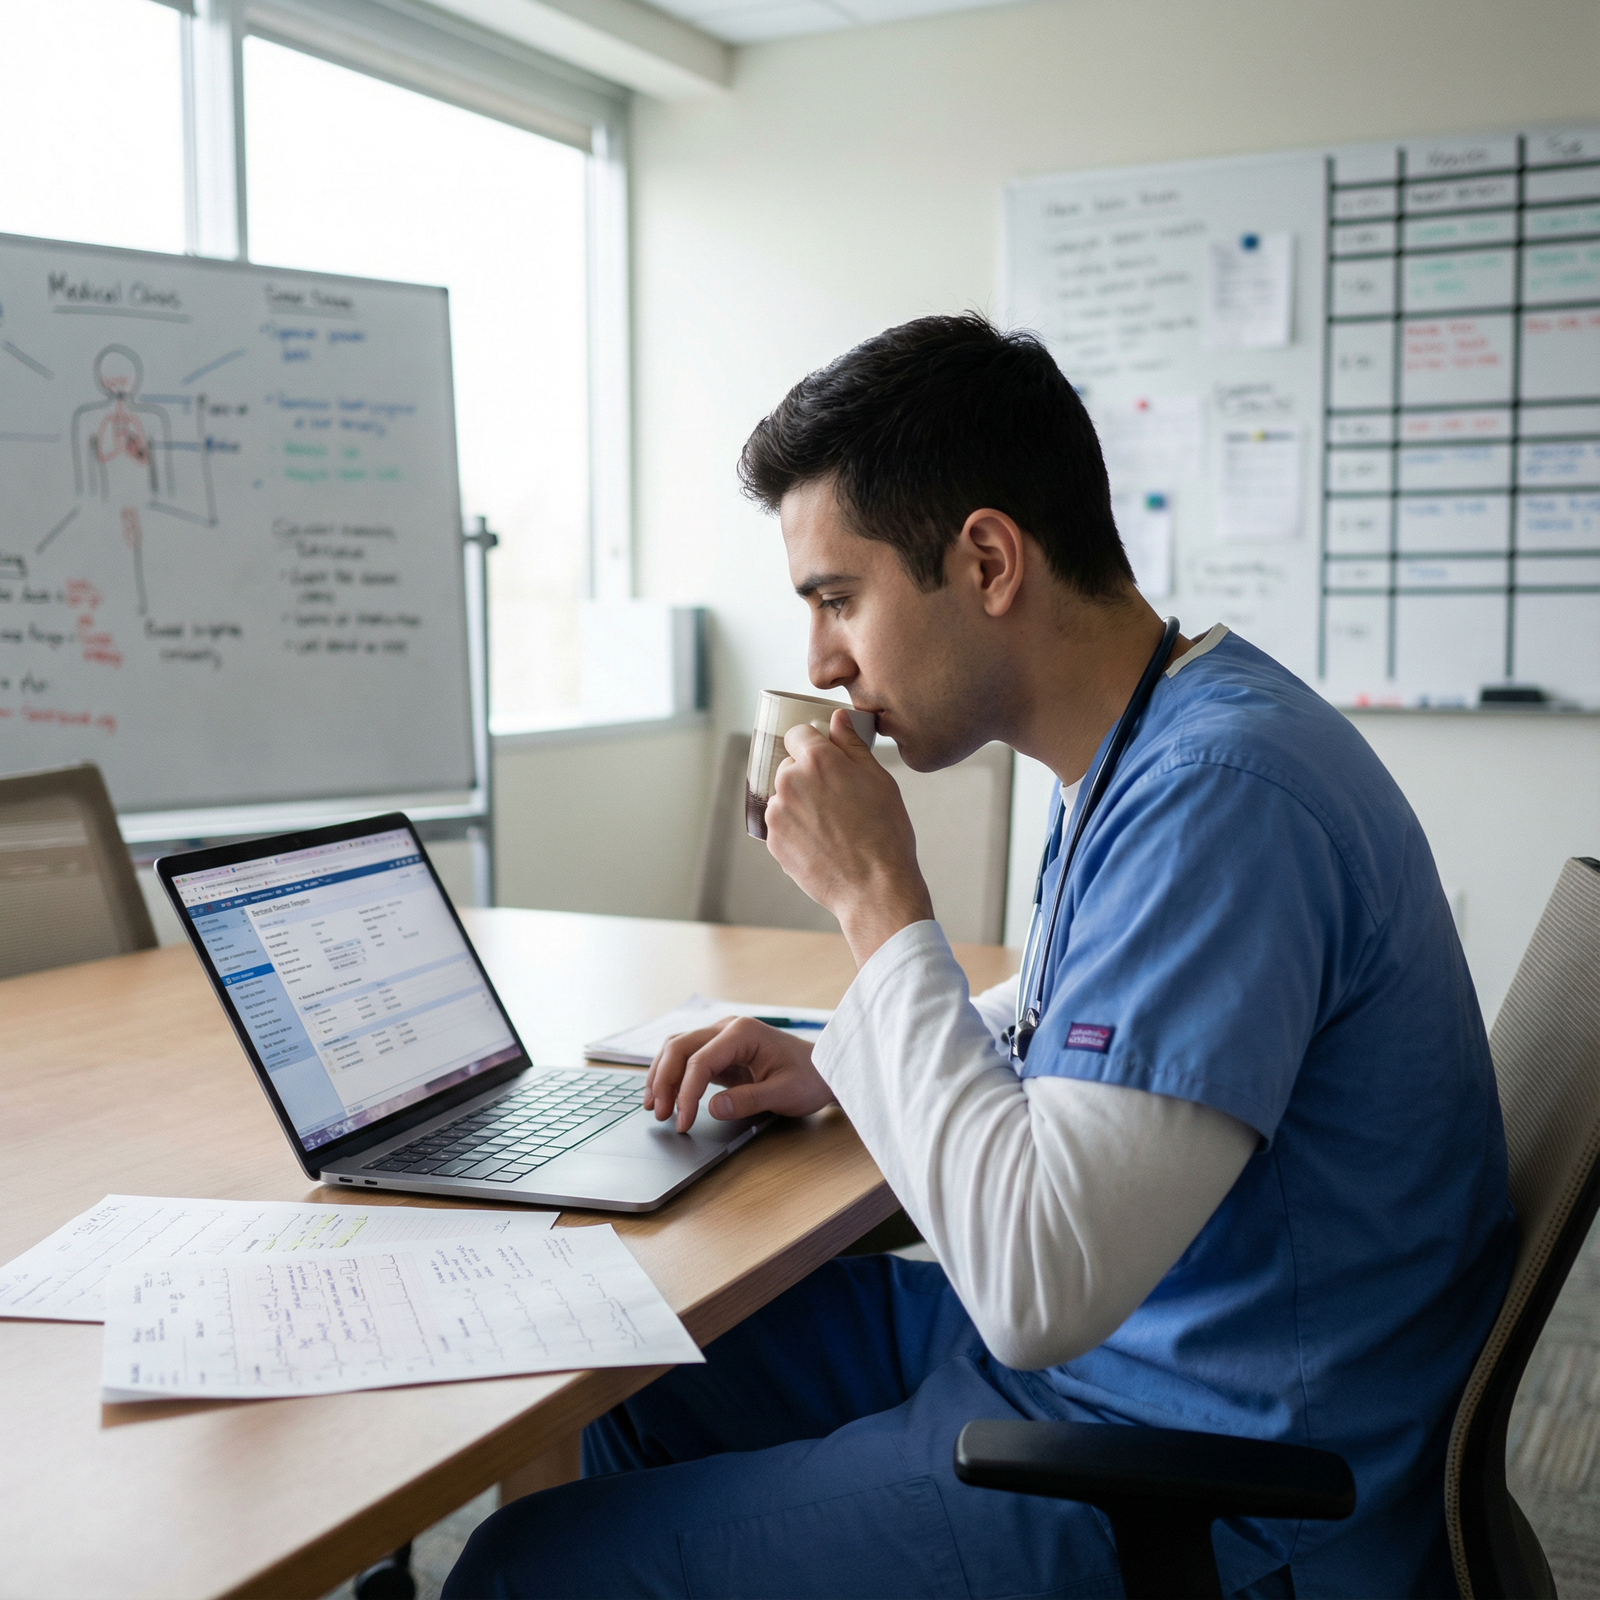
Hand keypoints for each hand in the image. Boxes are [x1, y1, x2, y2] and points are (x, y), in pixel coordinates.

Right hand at [642, 1017, 834, 1131]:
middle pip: (679, 1047)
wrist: (824, 1070)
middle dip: (664, 1080)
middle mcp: (727, 1028)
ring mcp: (721, 1037)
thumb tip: (712, 1108)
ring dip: (661, 1075)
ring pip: (677, 1048)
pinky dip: (671, 1075)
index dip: (686, 1092)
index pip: (700, 1060)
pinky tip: (664, 1096)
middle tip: (659, 1114)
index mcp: (743, 1033)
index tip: (683, 1122)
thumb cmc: (809, 1078)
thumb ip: (749, 1100)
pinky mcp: (719, 1051)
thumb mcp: (784, 1094)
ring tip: (653, 1107)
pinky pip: (686, 1058)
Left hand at [766, 709, 934, 964]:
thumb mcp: (878, 780)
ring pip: (784, 796)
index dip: (812, 743)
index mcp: (817, 760)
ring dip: (800, 803)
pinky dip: (795, 828)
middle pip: (790, 766)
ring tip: (830, 824)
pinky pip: (780, 824)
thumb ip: (851, 745)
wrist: (874, 887)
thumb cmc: (885, 833)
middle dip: (807, 776)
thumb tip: (837, 718)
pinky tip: (821, 841)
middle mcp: (790, 782)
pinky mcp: (772, 841)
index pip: (798, 733)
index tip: (824, 757)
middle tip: (836, 799)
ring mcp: (777, 813)